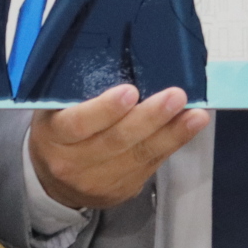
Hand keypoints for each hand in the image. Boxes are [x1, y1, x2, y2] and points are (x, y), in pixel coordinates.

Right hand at [27, 83, 210, 209]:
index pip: (79, 123)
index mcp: (54, 135)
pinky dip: (172, 144)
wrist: (52, 182)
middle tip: (176, 96)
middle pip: (116, 141)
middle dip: (150, 118)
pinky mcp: (121, 191)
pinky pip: (150, 165)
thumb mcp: (53, 109)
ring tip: (195, 115)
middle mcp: (74, 162)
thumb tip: (120, 57)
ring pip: (139, 156)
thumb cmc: (57, 131)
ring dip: (172, 134)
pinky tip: (189, 127)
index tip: (130, 91)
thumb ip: (74, 92)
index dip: (105, 109)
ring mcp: (98, 181)